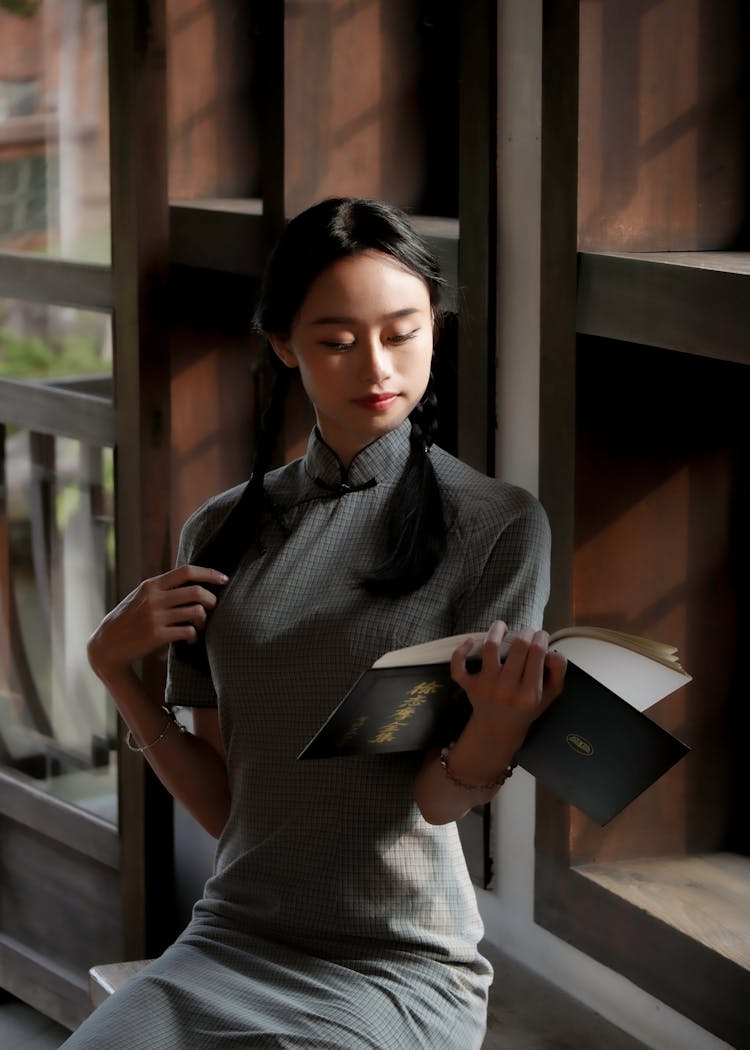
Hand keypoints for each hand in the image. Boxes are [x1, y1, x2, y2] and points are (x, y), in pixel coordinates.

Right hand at [87, 564, 228, 681]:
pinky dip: (194, 636)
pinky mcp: (157, 636)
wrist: (107, 645)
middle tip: (213, 608)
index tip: (224, 579)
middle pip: (196, 592)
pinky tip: (191, 639)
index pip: (186, 571)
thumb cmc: (128, 619)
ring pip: (196, 612)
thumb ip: (161, 588)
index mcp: (151, 585)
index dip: (209, 573)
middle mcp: (154, 598)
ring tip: (200, 626)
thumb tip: (192, 579)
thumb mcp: (140, 597)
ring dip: (204, 620)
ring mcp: (155, 617)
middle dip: (212, 600)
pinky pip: (188, 631)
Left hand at [450, 620, 566, 743]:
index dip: (541, 637)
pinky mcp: (469, 686)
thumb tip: (552, 650)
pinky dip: (461, 651)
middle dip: (526, 632)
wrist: (498, 730)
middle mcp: (507, 689)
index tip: (541, 636)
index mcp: (529, 693)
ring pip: (490, 647)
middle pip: (518, 647)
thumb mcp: (550, 694)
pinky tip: (470, 641)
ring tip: (502, 626)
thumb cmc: (526, 708)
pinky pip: (459, 666)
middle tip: (527, 633)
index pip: (537, 653)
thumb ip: (557, 671)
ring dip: (497, 630)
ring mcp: (486, 687)